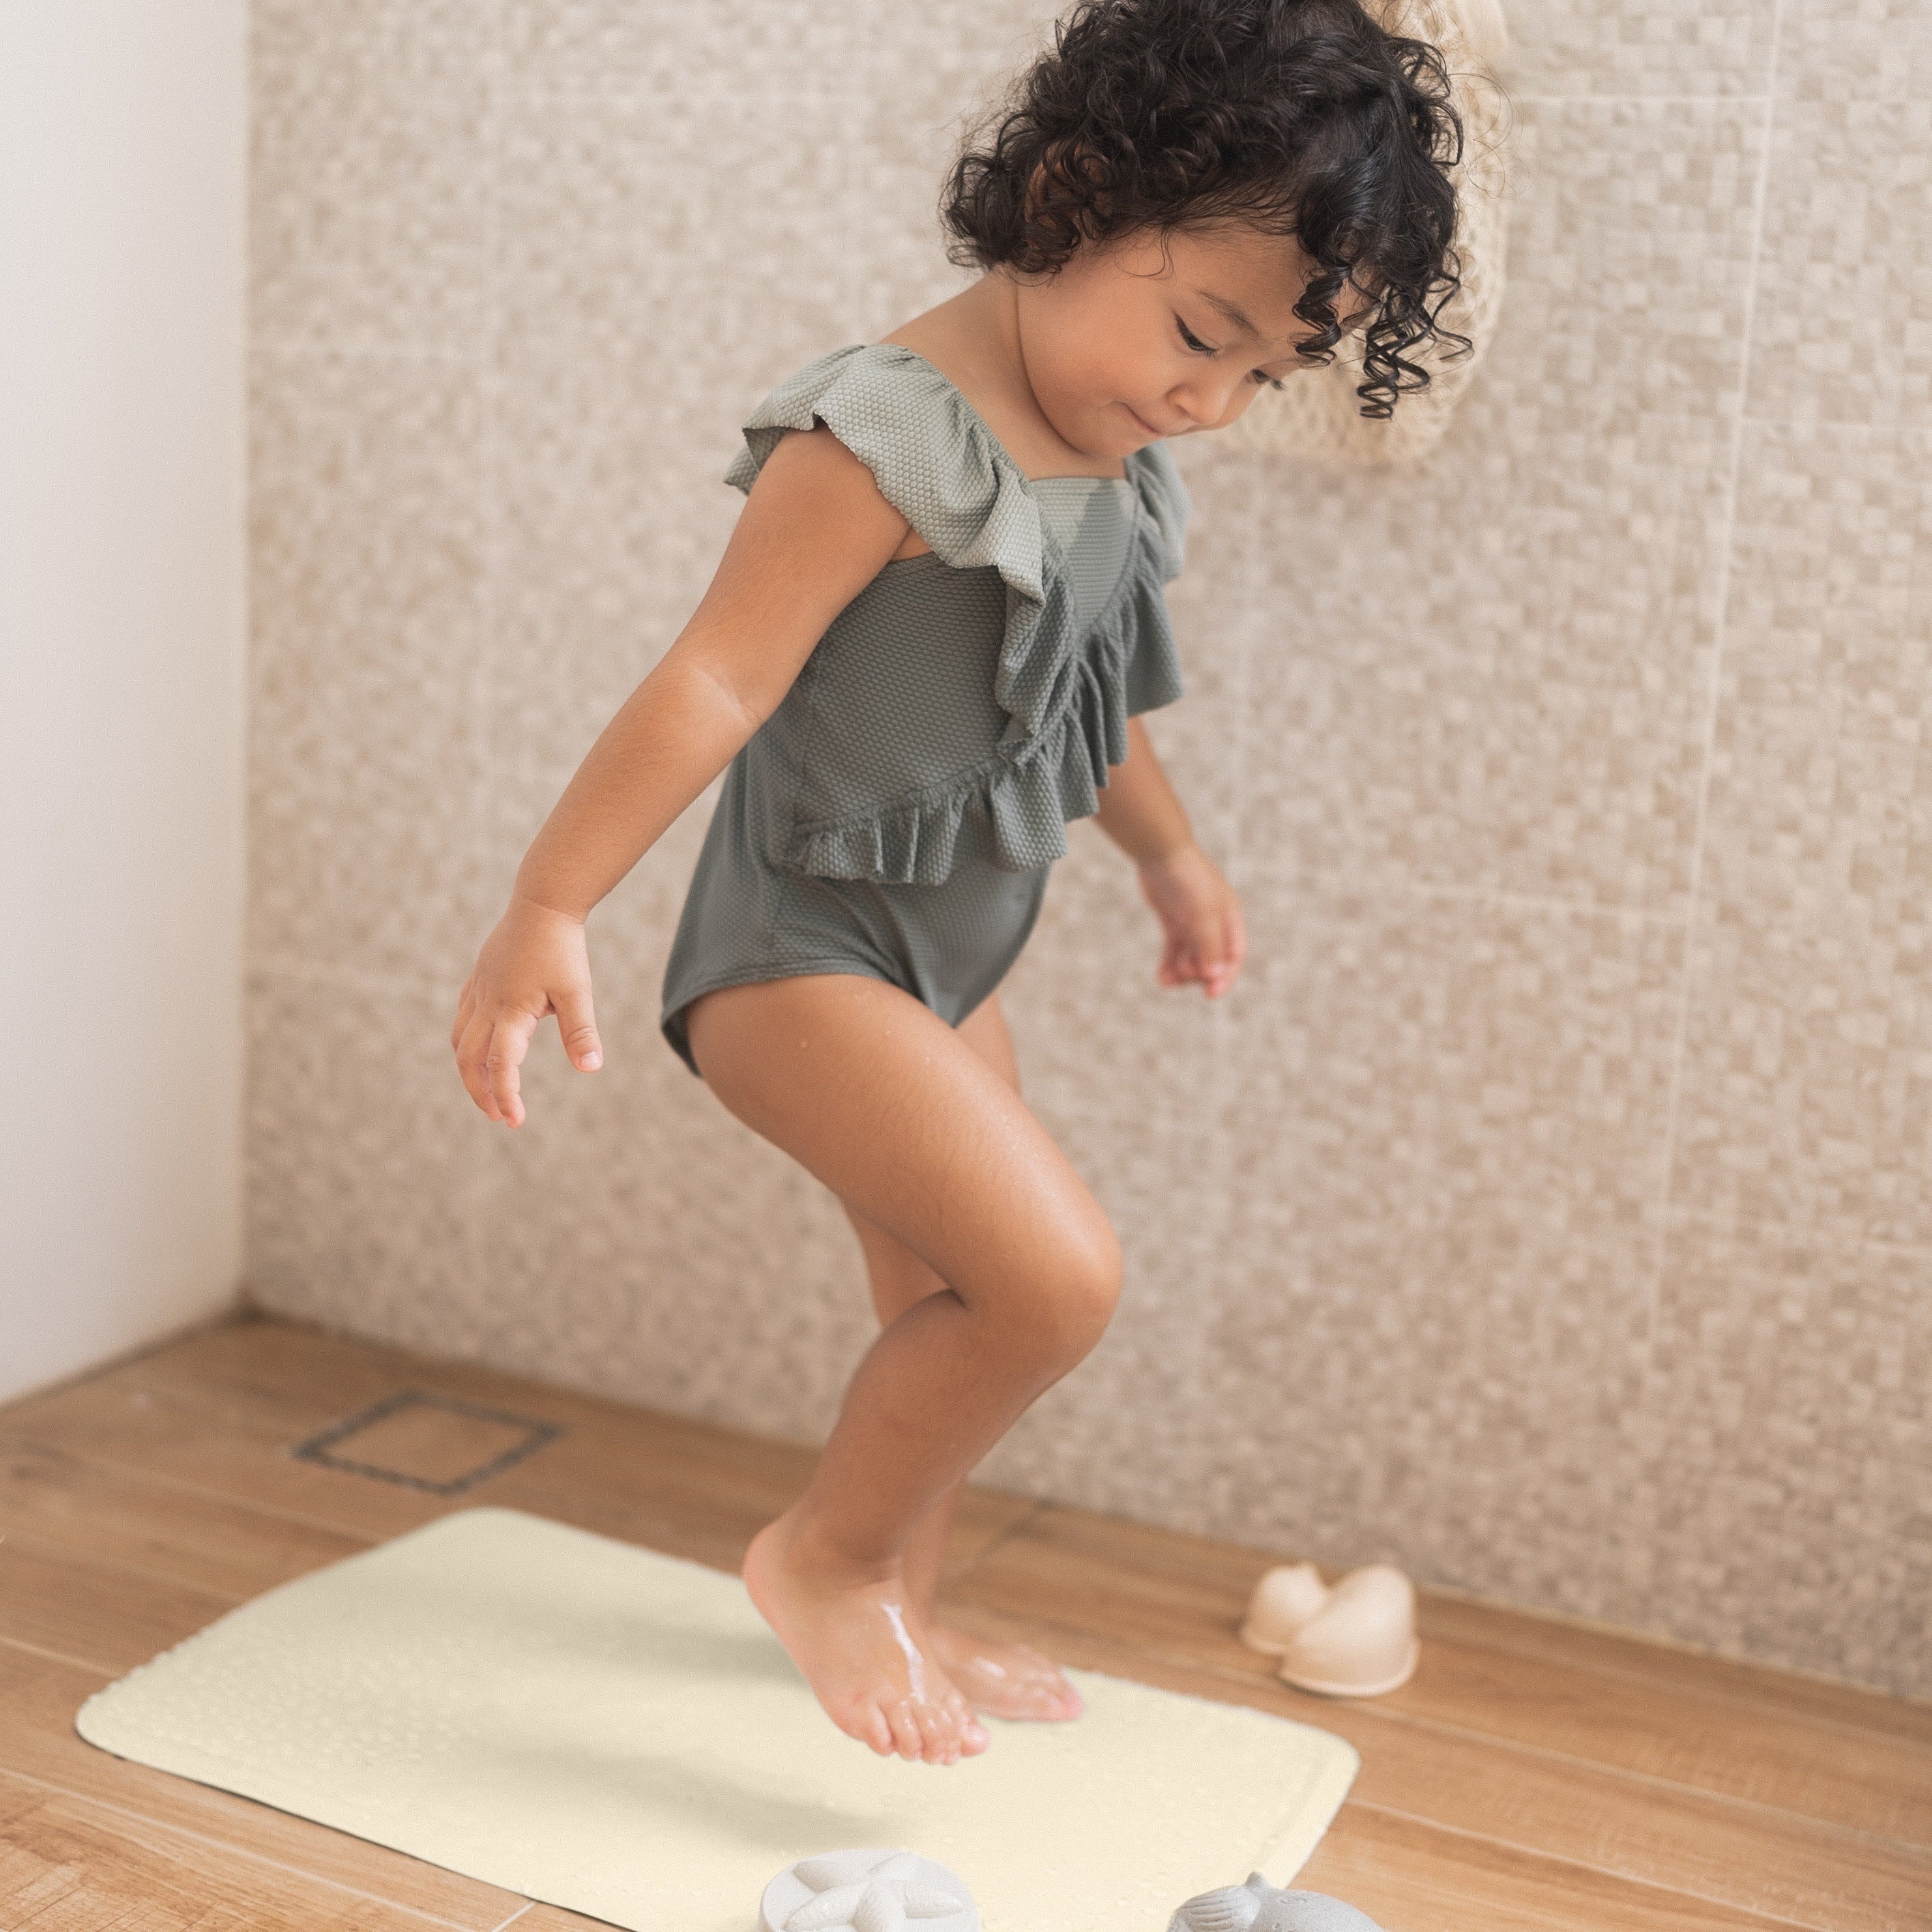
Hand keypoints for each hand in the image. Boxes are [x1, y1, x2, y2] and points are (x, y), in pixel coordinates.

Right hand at [450, 896, 603, 1127]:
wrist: (542, 902)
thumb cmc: (563, 948)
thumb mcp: (577, 990)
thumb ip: (581, 1031)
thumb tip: (591, 1069)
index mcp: (511, 1011)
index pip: (501, 1065)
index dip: (506, 1095)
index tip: (515, 1121)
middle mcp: (487, 1004)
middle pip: (469, 1060)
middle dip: (481, 1092)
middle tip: (500, 1116)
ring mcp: (478, 991)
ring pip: (460, 1041)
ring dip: (470, 1070)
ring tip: (489, 1090)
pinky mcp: (479, 980)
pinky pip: (462, 1019)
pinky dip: (466, 1042)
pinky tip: (482, 1049)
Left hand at [1135, 843, 1245, 999]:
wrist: (1160, 854)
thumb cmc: (1188, 881)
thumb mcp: (1202, 915)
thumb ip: (1209, 946)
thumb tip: (1214, 976)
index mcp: (1230, 919)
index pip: (1234, 956)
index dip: (1225, 977)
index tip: (1210, 994)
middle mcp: (1214, 923)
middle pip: (1212, 960)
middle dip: (1199, 974)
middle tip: (1183, 975)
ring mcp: (1193, 923)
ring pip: (1191, 957)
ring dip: (1181, 973)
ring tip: (1167, 980)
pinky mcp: (1174, 922)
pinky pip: (1174, 950)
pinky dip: (1169, 965)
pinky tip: (1161, 977)